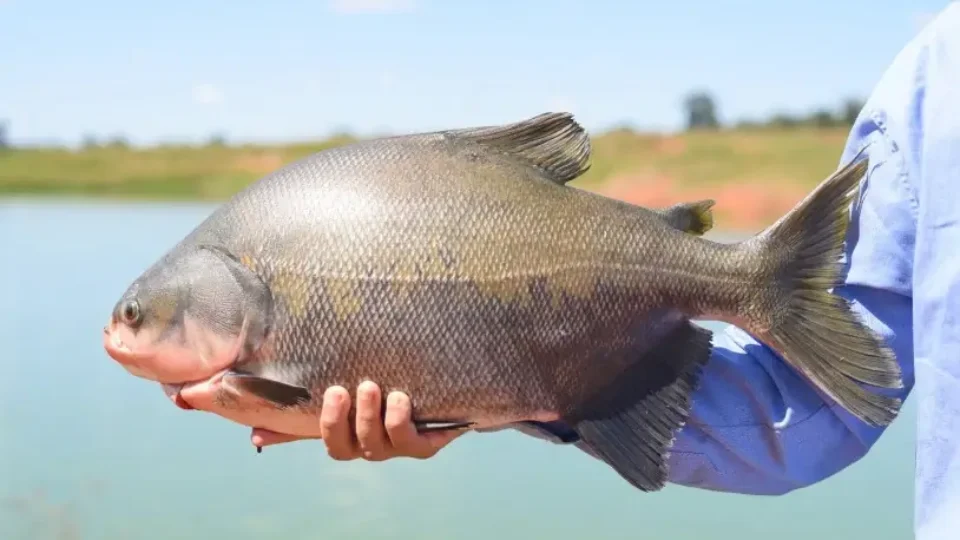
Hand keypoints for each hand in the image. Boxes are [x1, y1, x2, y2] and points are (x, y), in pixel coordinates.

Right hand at [250, 381, 464, 460]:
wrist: (441, 395)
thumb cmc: (383, 395)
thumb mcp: (346, 397)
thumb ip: (301, 412)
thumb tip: (254, 434)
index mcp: (349, 438)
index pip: (329, 442)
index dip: (322, 425)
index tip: (328, 392)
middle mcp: (370, 448)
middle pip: (347, 447)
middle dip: (342, 420)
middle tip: (345, 388)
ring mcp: (397, 448)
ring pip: (379, 444)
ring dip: (372, 416)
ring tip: (374, 387)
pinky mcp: (425, 445)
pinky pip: (413, 442)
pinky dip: (402, 420)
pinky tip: (402, 398)